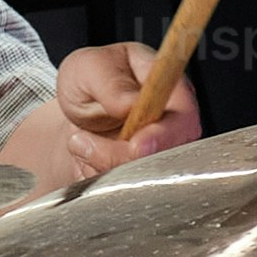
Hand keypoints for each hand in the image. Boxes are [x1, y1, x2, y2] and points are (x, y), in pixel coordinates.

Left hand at [43, 38, 202, 175]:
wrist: (72, 108)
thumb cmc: (90, 78)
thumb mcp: (90, 67)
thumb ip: (111, 84)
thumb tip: (129, 103)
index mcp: (171, 90)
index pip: (183, 120)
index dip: (163, 138)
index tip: (136, 145)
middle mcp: (172, 126)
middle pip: (164, 158)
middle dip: (119, 157)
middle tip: (82, 141)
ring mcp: (159, 153)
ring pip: (140, 178)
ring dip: (101, 165)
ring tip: (80, 140)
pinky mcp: (141, 175)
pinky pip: (123, 189)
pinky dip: (97, 176)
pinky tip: (86, 156)